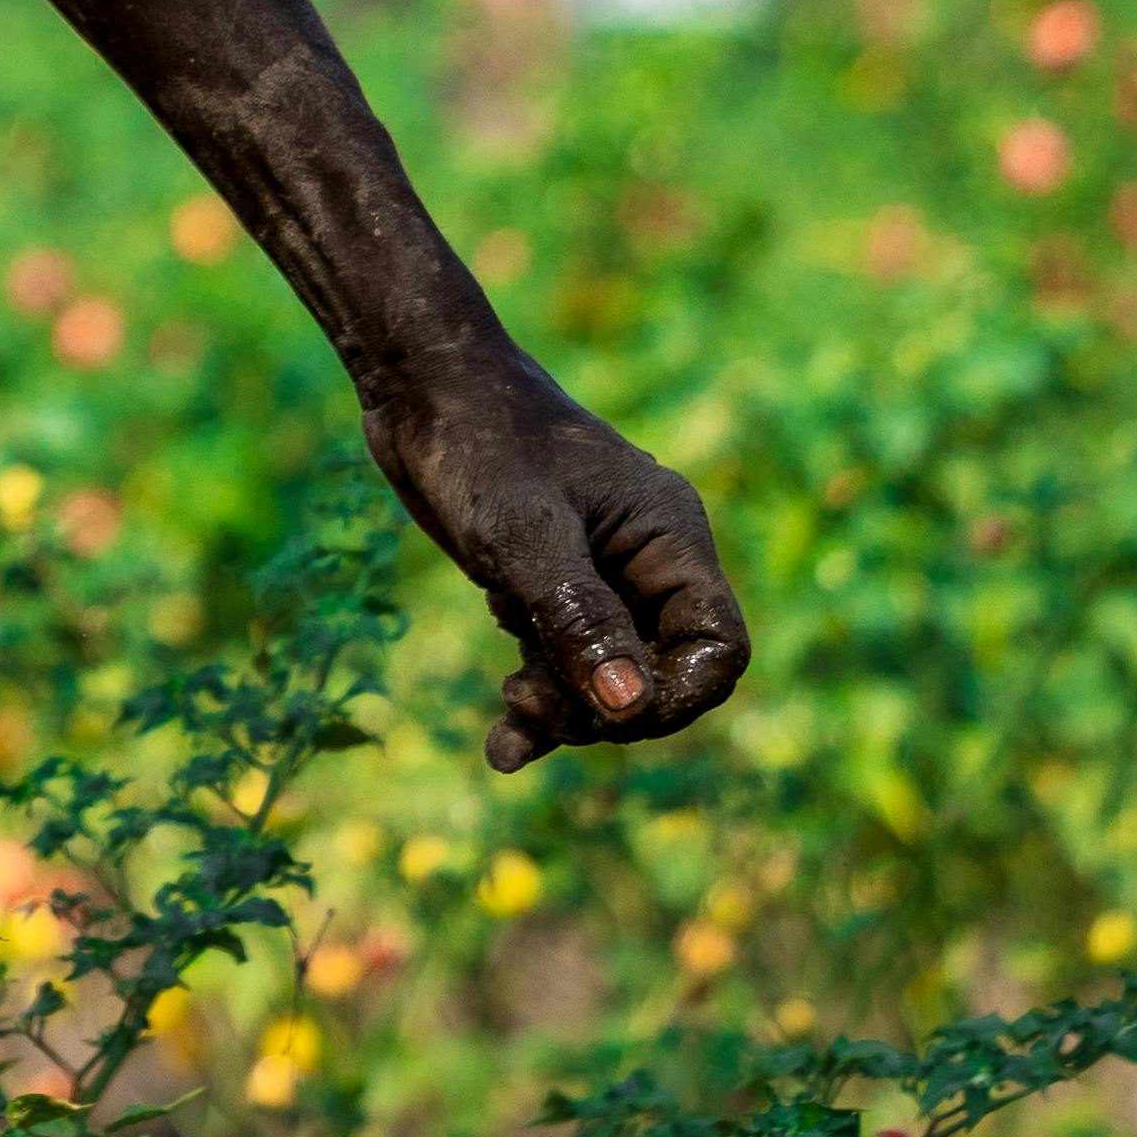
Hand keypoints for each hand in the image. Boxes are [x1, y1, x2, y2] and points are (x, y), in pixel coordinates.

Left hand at [363, 352, 749, 774]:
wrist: (419, 389)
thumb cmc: (479, 443)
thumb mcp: (524, 535)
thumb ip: (579, 620)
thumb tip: (629, 710)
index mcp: (670, 536)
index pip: (718, 647)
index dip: (676, 697)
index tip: (606, 712)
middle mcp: (647, 560)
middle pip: (662, 674)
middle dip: (605, 709)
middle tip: (528, 702)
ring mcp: (600, 576)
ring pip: (609, 678)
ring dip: (565, 712)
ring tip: (509, 713)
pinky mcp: (551, 588)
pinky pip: (564, 665)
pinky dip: (539, 702)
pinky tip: (502, 746)